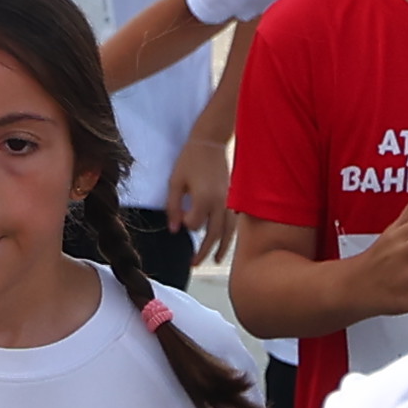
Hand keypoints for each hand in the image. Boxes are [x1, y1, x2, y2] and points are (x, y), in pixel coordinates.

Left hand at [167, 133, 235, 264]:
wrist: (210, 142)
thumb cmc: (189, 160)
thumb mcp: (175, 181)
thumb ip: (173, 207)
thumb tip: (174, 230)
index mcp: (204, 198)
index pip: (195, 225)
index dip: (186, 225)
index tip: (180, 219)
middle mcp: (219, 203)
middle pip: (213, 235)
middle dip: (203, 252)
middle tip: (193, 265)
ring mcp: (229, 201)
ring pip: (228, 232)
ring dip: (221, 248)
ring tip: (215, 261)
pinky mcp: (233, 198)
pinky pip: (233, 222)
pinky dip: (230, 235)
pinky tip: (225, 242)